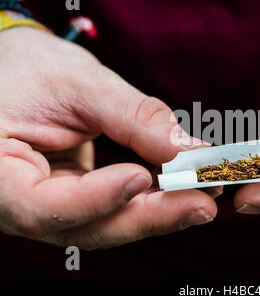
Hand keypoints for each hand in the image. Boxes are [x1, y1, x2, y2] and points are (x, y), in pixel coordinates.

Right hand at [0, 27, 218, 248]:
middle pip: (83, 227)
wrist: (15, 70)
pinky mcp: (73, 199)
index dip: (94, 199)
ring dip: (158, 213)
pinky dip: (150, 201)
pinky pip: (113, 209)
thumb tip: (191, 151)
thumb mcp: (78, 82)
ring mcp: (47, 205)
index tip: (141, 176)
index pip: (38, 206)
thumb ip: (134, 117)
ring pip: (105, 224)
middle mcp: (15, 202)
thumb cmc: (29, 68)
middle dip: (147, 217)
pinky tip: (184, 190)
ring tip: (204, 196)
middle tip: (202, 202)